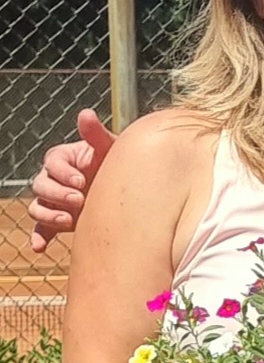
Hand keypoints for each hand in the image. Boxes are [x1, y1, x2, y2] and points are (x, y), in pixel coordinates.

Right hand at [29, 108, 115, 251]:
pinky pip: (40, 229)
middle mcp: (54, 179)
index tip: (81, 181)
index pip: (53, 163)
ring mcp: (54, 201)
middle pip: (41, 185)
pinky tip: (39, 248)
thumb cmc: (116, 165)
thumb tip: (85, 114)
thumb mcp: (110, 149)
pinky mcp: (56, 221)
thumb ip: (95, 134)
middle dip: (58, 194)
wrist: (128, 191)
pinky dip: (38, 238)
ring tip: (68, 221)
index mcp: (63, 159)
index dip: (64, 172)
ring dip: (48, 215)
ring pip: (37, 207)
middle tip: (79, 200)